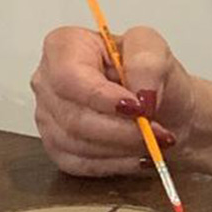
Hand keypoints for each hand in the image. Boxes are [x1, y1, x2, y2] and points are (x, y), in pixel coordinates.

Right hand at [30, 26, 196, 176]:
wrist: (163, 107)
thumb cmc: (152, 75)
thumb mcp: (156, 50)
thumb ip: (147, 62)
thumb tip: (138, 96)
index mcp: (64, 46)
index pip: (69, 76)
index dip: (101, 98)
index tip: (137, 108)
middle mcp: (47, 81)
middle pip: (72, 116)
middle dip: (120, 130)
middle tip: (156, 133)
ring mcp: (48, 117)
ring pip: (76, 144)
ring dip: (121, 149)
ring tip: (152, 142)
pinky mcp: (57, 148)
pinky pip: (79, 164)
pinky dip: (114, 164)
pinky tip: (137, 156)